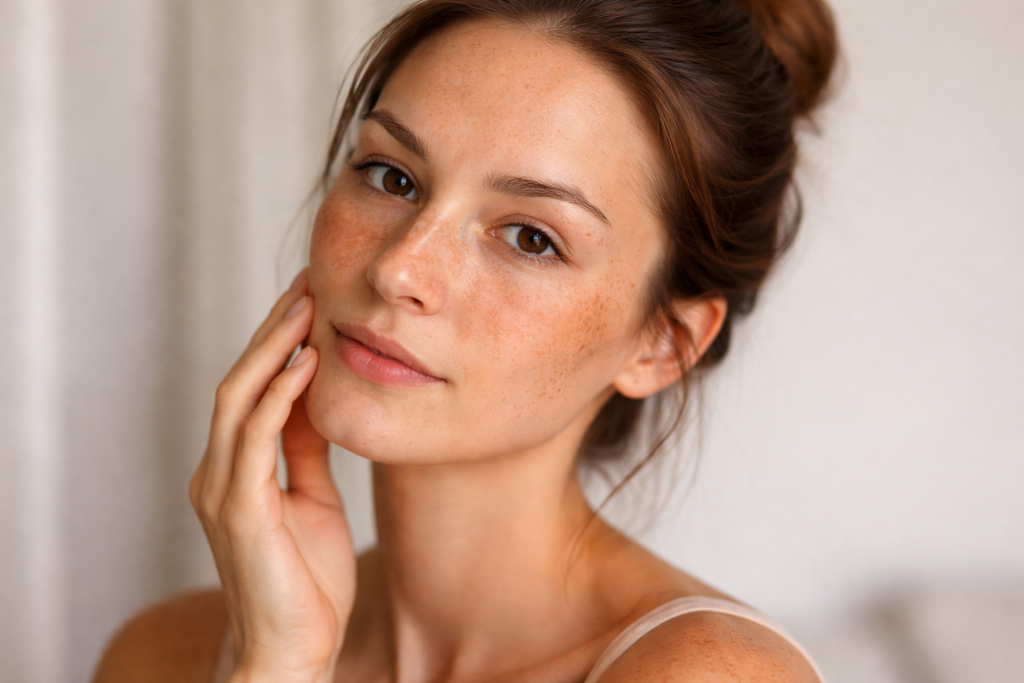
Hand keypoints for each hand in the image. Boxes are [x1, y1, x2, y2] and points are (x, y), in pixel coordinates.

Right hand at [190, 270, 355, 682]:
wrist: (295, 650)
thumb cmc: (306, 581)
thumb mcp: (313, 500)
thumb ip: (305, 452)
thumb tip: (317, 400)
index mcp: (235, 471)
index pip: (250, 391)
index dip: (277, 343)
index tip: (310, 301)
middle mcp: (218, 473)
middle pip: (239, 382)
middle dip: (273, 330)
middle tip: (308, 283)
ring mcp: (223, 489)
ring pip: (239, 399)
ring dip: (273, 349)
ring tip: (307, 307)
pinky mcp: (241, 509)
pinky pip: (256, 438)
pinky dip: (279, 395)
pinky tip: (306, 363)